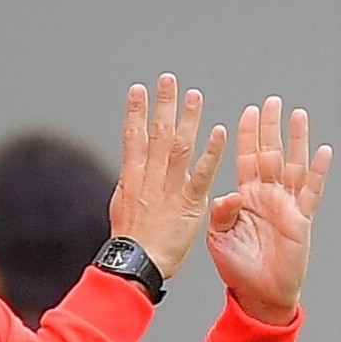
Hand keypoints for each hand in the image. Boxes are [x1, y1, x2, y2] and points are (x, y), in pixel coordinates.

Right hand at [109, 73, 227, 278]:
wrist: (138, 261)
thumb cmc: (131, 240)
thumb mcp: (121, 206)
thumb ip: (130, 184)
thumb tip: (129, 170)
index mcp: (133, 176)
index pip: (133, 136)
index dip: (135, 111)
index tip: (137, 90)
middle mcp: (151, 176)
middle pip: (157, 132)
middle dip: (163, 104)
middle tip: (169, 80)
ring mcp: (170, 187)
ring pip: (180, 145)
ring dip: (188, 119)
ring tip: (195, 96)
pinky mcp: (190, 201)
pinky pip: (202, 172)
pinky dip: (211, 152)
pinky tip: (219, 133)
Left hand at [206, 96, 331, 323]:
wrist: (259, 293)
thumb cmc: (236, 267)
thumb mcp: (219, 238)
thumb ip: (221, 215)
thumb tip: (229, 195)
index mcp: (245, 197)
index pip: (245, 158)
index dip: (247, 135)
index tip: (248, 111)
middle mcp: (267, 196)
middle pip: (270, 153)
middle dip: (271, 127)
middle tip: (272, 101)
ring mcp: (287, 205)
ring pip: (294, 165)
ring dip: (296, 140)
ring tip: (298, 115)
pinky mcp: (302, 220)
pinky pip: (312, 191)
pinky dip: (318, 172)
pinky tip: (323, 151)